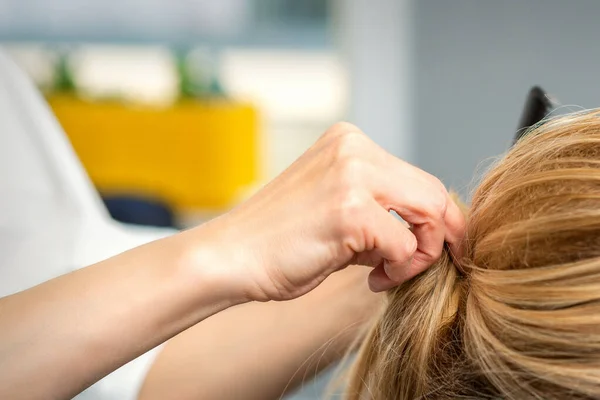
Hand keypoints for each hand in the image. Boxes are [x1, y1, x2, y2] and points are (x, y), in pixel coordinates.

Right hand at [185, 122, 464, 300]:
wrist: (230, 258)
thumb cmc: (278, 241)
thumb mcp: (334, 207)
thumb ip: (378, 210)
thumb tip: (425, 230)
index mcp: (349, 141)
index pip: (417, 177)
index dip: (435, 217)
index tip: (434, 246)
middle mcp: (354, 149)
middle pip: (432, 191)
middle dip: (439, 235)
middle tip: (419, 265)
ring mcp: (353, 176)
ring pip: (429, 213)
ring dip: (417, 254)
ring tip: (386, 273)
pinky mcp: (351, 211)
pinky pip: (404, 245)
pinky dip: (397, 269)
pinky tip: (370, 279)